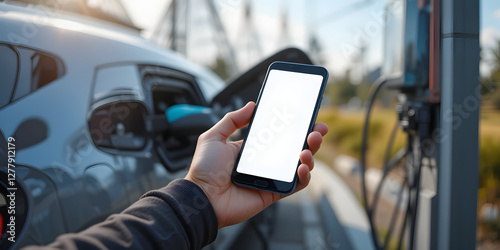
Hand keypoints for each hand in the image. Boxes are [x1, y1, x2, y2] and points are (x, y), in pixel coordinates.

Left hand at [185, 102, 327, 227]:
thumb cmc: (204, 170)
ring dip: (310, 154)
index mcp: (252, 147)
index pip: (279, 134)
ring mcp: (270, 177)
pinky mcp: (273, 192)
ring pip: (299, 165)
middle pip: (294, 147)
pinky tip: (303, 167)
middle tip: (317, 129)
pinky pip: (295, 185)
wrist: (201, 198)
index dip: (294, 125)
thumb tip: (252, 106)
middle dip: (310, 137)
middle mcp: (264, 161)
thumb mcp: (214, 137)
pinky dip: (304, 176)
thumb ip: (232, 120)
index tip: (306, 115)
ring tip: (308, 147)